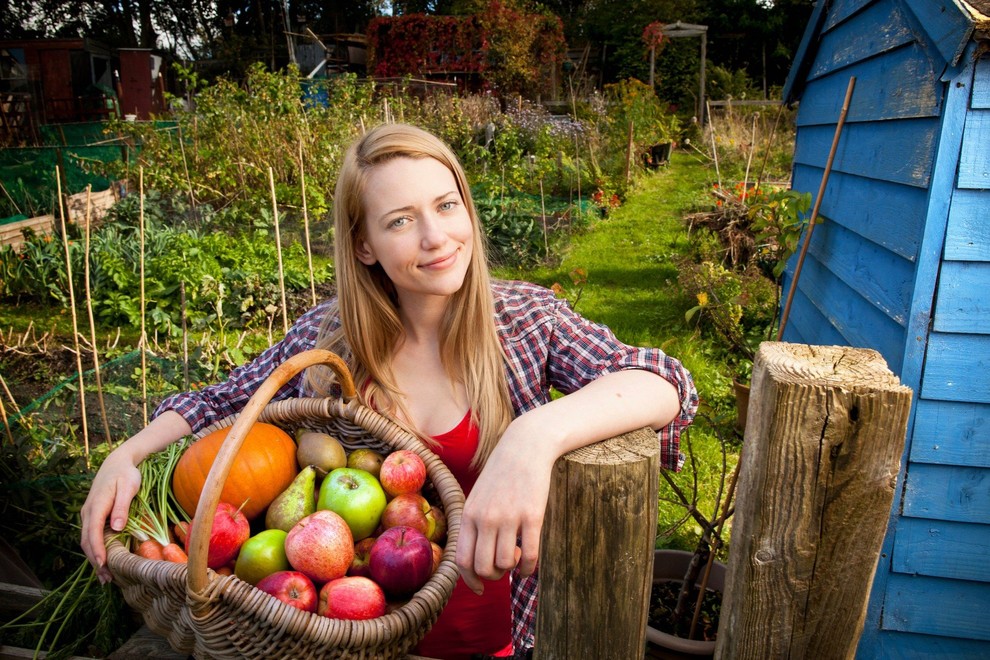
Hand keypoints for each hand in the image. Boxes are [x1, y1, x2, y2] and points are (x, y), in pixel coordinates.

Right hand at [79, 449, 141, 583]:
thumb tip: (117, 527)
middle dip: (95, 560)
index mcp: (96, 505)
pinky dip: (95, 550)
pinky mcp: (93, 516)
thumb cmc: (126, 474)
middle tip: (107, 579)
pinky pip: (91, 536)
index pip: (93, 532)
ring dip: (94, 558)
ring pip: (87, 540)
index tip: (103, 564)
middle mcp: (88, 512)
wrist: (117, 462)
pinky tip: (103, 562)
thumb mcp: (128, 487)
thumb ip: (122, 507)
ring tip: (105, 577)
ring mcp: (88, 514)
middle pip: (87, 540)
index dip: (97, 549)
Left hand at [455, 419, 553, 594]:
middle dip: (493, 576)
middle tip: (502, 567)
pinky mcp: (532, 516)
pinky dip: (529, 568)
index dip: (470, 579)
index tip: (479, 587)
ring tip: (517, 559)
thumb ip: (474, 524)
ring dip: (512, 569)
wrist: (526, 447)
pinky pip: (530, 555)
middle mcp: (486, 518)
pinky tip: (530, 567)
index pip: (462, 559)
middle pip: (483, 566)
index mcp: (468, 514)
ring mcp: (509, 517)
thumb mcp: (478, 496)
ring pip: (506, 563)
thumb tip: (476, 558)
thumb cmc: (502, 473)